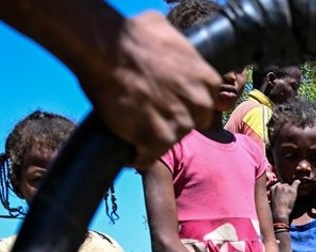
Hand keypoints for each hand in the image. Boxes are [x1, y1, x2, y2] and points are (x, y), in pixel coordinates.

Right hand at [77, 12, 219, 167]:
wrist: (109, 51)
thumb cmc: (133, 36)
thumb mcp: (167, 32)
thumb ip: (180, 50)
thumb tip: (173, 49)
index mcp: (207, 80)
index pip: (206, 102)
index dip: (186, 103)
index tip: (171, 102)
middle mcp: (199, 103)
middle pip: (192, 123)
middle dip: (174, 120)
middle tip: (150, 112)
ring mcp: (181, 123)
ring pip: (172, 139)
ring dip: (154, 137)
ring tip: (133, 125)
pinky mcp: (159, 139)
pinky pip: (150, 155)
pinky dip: (138, 154)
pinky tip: (129, 147)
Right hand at [270, 179, 299, 222]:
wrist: (280, 212)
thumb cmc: (275, 208)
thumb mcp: (272, 198)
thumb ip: (274, 193)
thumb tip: (279, 192)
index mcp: (272, 188)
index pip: (278, 185)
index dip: (280, 189)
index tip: (281, 194)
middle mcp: (279, 186)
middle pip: (284, 185)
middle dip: (285, 189)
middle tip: (285, 197)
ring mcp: (286, 187)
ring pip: (289, 186)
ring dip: (289, 190)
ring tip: (289, 197)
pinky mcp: (292, 190)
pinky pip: (296, 183)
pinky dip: (298, 183)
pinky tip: (299, 182)